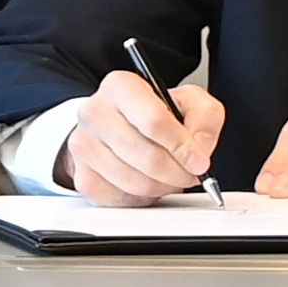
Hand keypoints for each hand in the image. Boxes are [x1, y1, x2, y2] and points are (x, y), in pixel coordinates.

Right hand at [57, 67, 225, 204]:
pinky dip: (144, 198)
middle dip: (178, 172)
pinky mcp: (83, 178)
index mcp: (120, 86)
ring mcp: (84, 147)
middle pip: (147, 157)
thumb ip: (204, 117)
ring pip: (137, 183)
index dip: (182, 146)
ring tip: (171, 175)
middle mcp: (95, 113)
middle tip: (191, 173)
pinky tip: (149, 182)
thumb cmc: (152, 113)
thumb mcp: (188, 101)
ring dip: (164, 186)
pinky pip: (123, 200)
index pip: (153, 121)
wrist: (117, 126)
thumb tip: (198, 149)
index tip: (200, 161)